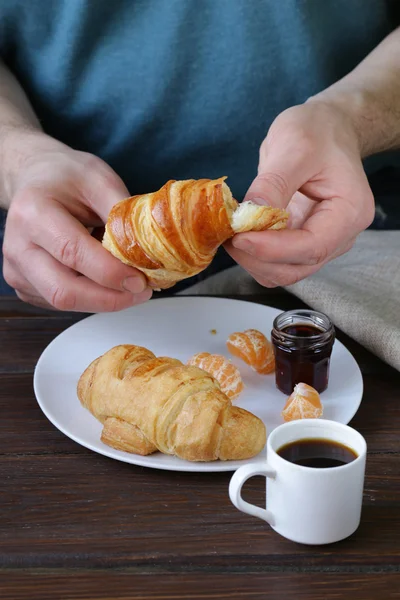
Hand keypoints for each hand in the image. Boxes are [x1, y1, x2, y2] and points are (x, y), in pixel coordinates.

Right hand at [2, 132, 151, 310]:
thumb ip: (121, 214)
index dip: (110, 272)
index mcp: (34, 212)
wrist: (34, 180)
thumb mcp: (100, 179)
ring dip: (103, 300)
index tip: (141, 279)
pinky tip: (106, 282)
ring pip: (63, 302)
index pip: (72, 252)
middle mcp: (18, 246)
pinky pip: (60, 303)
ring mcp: (17, 270)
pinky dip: (90, 298)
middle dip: (110, 298)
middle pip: (64, 291)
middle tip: (143, 290)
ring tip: (130, 284)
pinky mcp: (24, 285)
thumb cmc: (66, 177)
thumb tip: (148, 250)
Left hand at [225, 101, 374, 286]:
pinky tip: (240, 231)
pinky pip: (276, 261)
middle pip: (296, 268)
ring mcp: (321, 242)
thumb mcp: (295, 147)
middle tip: (228, 232)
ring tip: (231, 230)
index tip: (239, 237)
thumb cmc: (318, 131)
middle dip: (258, 257)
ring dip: (252, 259)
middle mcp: (339, 236)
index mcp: (349, 212)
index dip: (272, 249)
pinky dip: (254, 253)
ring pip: (283, 271)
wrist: (327, 128)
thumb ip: (273, 184)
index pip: (311, 247)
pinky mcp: (301, 241)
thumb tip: (248, 216)